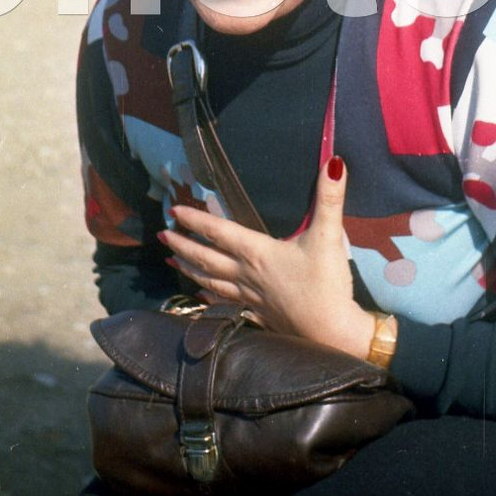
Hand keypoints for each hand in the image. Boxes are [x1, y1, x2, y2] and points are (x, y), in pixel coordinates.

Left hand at [158, 156, 374, 358]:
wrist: (333, 332)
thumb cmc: (327, 284)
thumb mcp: (328, 235)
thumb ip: (329, 198)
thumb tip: (334, 163)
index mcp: (258, 253)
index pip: (219, 232)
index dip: (195, 220)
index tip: (174, 211)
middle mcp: (247, 275)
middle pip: (207, 258)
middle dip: (182, 244)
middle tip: (161, 235)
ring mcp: (250, 298)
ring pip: (211, 281)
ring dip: (189, 269)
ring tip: (172, 261)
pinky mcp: (259, 315)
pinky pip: (225, 304)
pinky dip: (208, 298)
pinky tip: (201, 296)